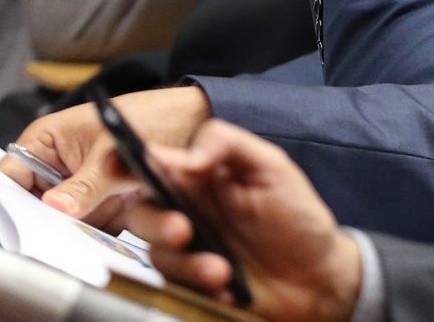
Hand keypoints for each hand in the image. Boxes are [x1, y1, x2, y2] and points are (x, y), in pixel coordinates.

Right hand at [0, 86, 210, 229]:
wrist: (198, 123)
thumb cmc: (152, 117)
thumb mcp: (113, 150)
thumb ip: (85, 184)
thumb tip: (54, 208)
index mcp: (47, 142)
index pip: (10, 177)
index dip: (9, 203)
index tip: (21, 228)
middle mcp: (59, 170)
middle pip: (35, 208)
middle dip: (46, 226)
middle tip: (59, 242)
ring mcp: (82, 192)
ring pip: (65, 224)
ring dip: (79, 236)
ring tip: (94, 237)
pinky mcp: (106, 209)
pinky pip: (95, 232)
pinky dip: (101, 241)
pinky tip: (109, 246)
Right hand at [121, 120, 361, 321]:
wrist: (317, 276)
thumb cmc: (296, 216)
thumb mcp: (272, 167)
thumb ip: (227, 145)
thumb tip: (186, 156)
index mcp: (198, 175)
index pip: (150, 161)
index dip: (122, 159)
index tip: (116, 163)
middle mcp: (185, 210)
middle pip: (141, 211)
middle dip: (156, 222)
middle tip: (185, 230)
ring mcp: (186, 249)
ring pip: (156, 254)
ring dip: (187, 263)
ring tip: (222, 270)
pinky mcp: (191, 284)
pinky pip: (175, 287)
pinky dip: (200, 288)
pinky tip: (230, 289)